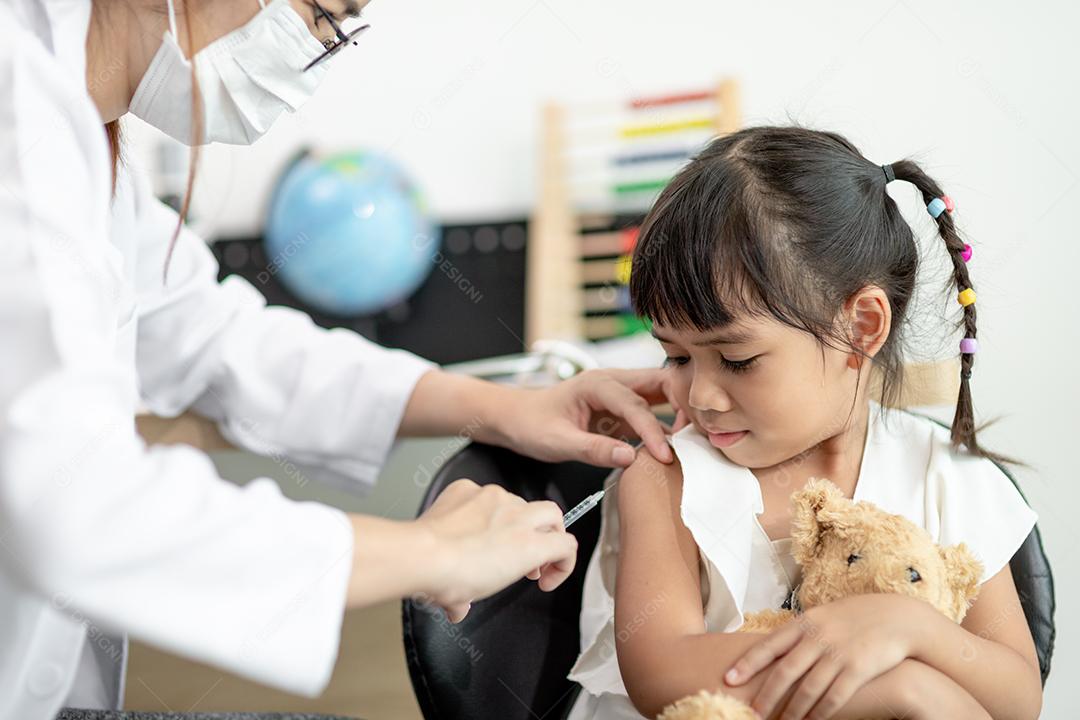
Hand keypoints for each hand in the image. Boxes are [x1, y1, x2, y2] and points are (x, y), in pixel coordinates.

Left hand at [414, 479, 577, 621]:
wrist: (421, 555)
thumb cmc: (451, 577)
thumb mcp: (477, 596)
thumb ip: (477, 597)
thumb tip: (461, 604)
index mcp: (529, 544)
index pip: (566, 545)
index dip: (562, 564)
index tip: (544, 577)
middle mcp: (517, 515)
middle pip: (552, 515)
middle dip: (548, 533)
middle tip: (530, 554)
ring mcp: (492, 497)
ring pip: (516, 502)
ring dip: (511, 521)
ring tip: (489, 541)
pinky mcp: (468, 488)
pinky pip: (482, 495)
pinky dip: (478, 509)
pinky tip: (464, 525)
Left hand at [495, 368, 685, 467]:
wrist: (514, 417)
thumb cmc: (531, 424)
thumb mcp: (558, 442)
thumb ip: (594, 449)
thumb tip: (631, 459)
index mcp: (597, 384)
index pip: (636, 404)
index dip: (654, 431)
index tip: (667, 456)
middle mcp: (613, 382)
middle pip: (663, 381)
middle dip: (684, 403)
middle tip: (697, 434)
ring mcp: (619, 394)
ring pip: (662, 394)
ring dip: (680, 413)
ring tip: (694, 441)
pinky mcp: (621, 410)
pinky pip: (652, 413)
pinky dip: (667, 427)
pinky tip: (675, 447)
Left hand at [724, 595, 928, 719]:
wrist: (898, 617)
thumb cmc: (855, 618)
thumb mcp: (823, 617)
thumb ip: (800, 633)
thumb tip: (773, 651)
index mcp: (805, 622)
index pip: (769, 645)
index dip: (747, 664)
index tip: (728, 679)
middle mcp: (818, 637)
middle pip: (784, 672)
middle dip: (765, 696)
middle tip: (751, 714)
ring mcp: (838, 653)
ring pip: (807, 689)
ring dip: (791, 711)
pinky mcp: (858, 669)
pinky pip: (834, 697)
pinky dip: (820, 713)